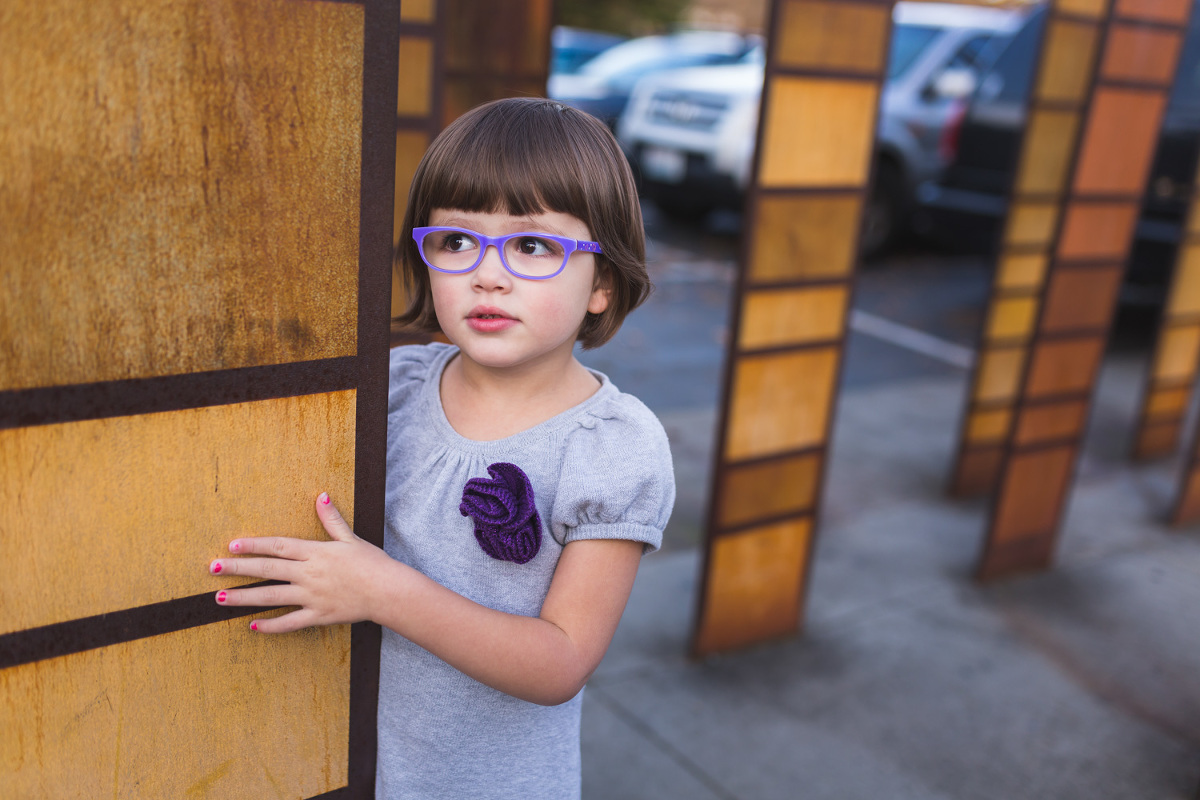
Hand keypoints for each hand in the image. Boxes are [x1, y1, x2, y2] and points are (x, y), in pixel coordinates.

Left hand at [209, 492, 387, 632]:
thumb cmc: (371, 562)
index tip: (233, 545)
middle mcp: (309, 574)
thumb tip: (321, 496)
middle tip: (212, 568)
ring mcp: (312, 597)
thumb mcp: (351, 538)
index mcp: (316, 552)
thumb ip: (332, 519)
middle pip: (268, 570)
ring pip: (272, 597)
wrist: (388, 591)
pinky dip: (271, 626)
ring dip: (244, 598)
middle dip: (238, 569)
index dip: (254, 545)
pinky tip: (252, 626)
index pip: (278, 546)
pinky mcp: (318, 615)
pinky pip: (290, 623)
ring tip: (219, 598)